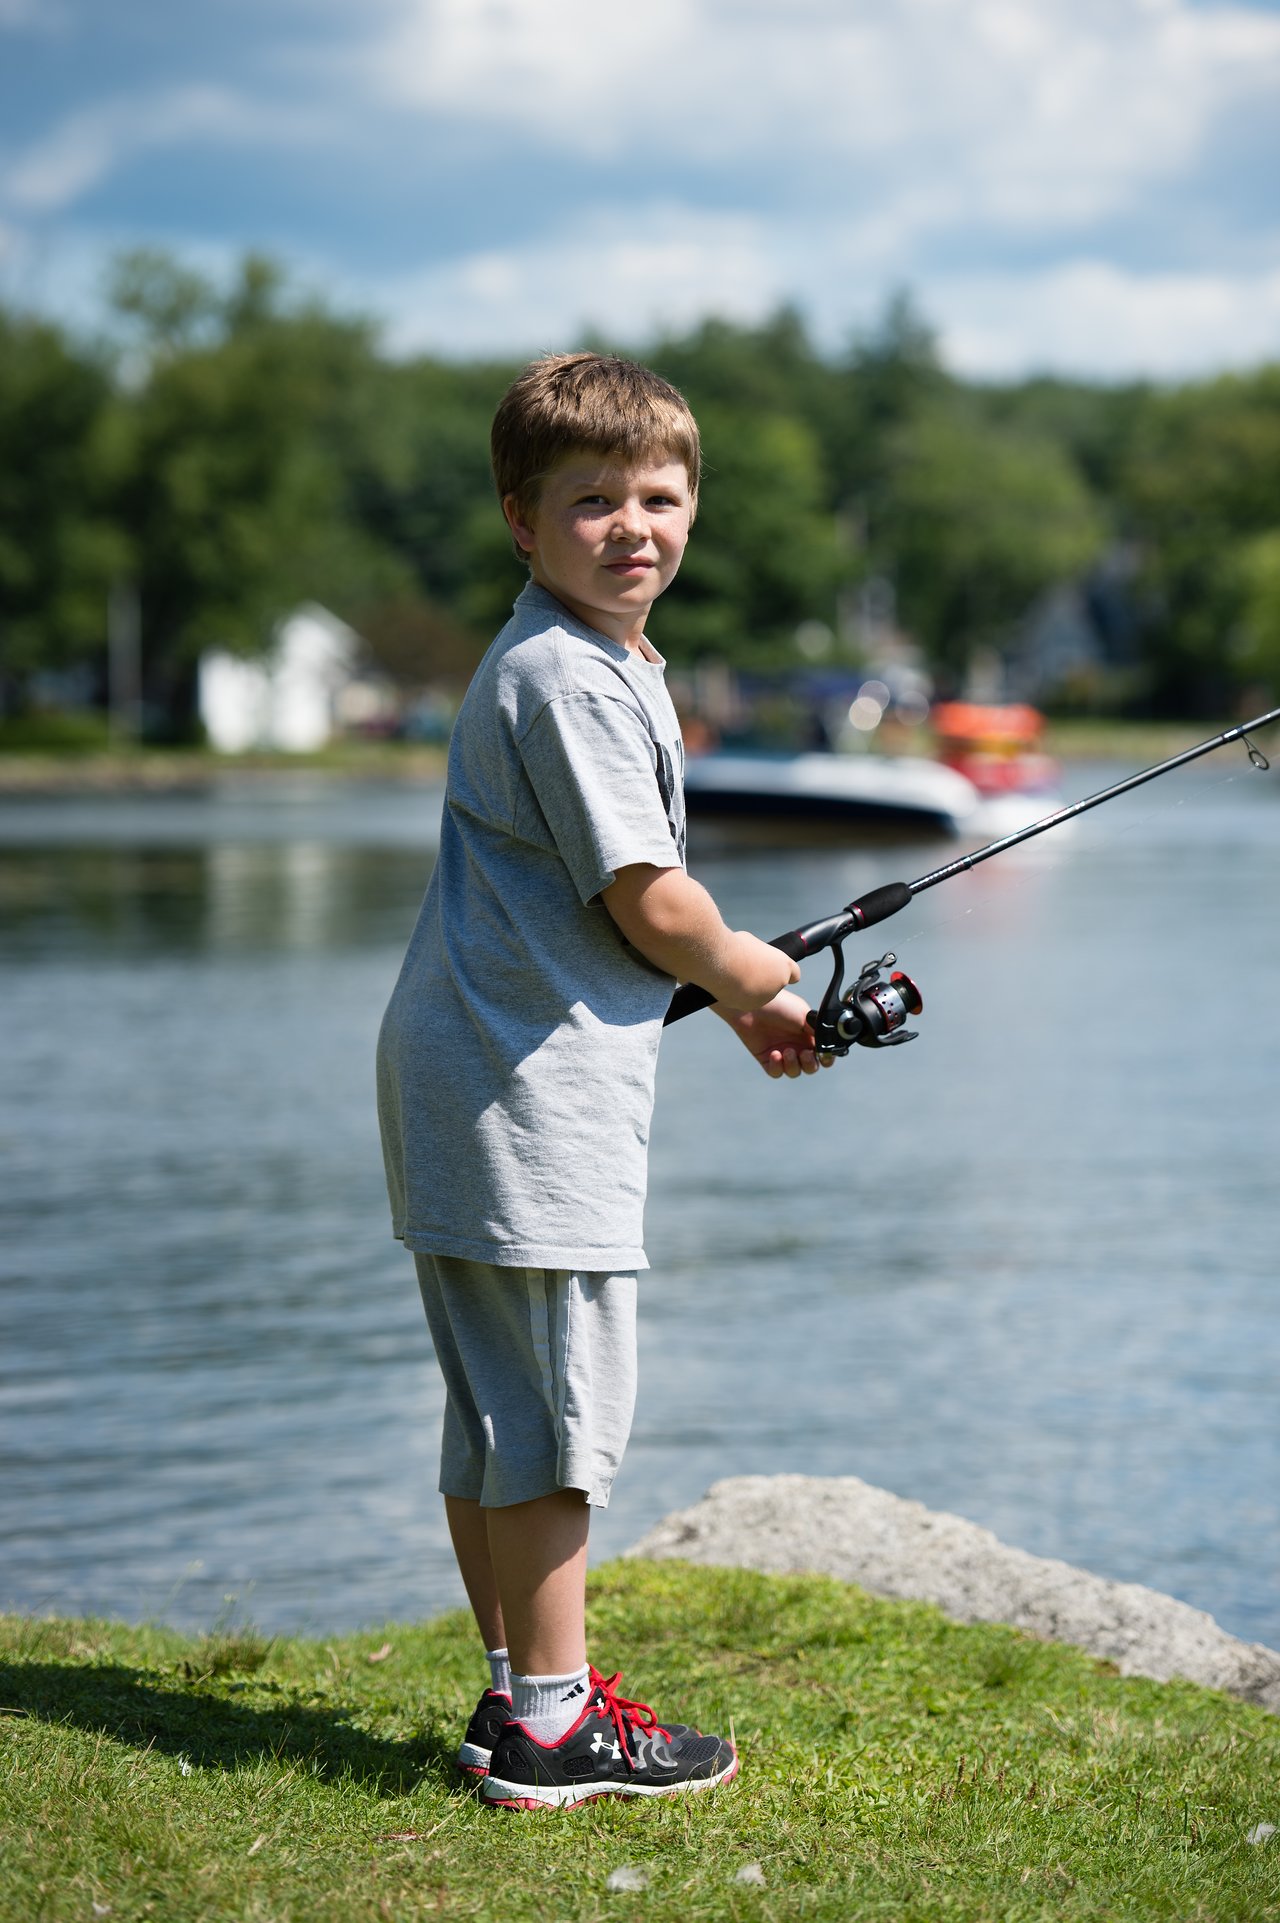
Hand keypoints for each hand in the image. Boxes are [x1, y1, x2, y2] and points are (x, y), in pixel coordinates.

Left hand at [715, 989, 836, 1079]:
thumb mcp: (805, 1016)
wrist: (754, 1006)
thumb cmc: (780, 1006)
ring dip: (793, 1065)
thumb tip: (829, 1043)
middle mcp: (797, 1046)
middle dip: (810, 1064)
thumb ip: (819, 1032)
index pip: (823, 1054)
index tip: (824, 1057)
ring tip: (787, 1051)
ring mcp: (782, 1053)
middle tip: (804, 1054)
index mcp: (809, 1036)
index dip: (826, 1059)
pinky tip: (775, 1054)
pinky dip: (778, 1067)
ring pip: (794, 1072)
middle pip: (811, 1067)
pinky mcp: (766, 1058)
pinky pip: (776, 1073)